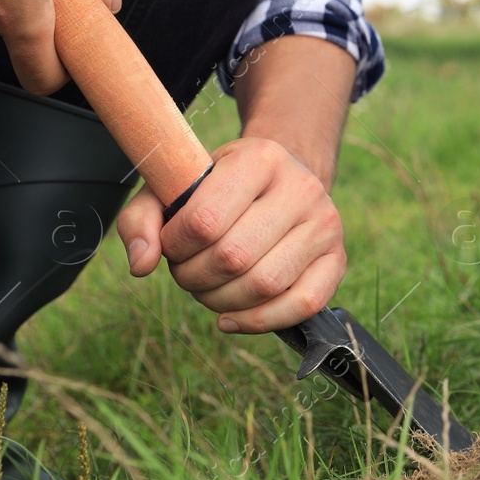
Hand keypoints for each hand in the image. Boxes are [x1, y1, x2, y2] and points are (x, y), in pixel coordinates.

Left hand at [117, 137, 346, 333]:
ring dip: (220, 301)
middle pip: (233, 258)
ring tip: (208, 288)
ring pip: (265, 285)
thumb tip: (142, 265)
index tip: (172, 244)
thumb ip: (143, 219)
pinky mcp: (337, 258)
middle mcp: (302, 187)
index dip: (174, 246)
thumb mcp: (177, 186)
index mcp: (261, 158)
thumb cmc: (220, 188)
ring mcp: (325, 224)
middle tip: (188, 270)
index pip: (204, 221)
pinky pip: (302, 304)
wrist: (281, 180)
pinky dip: (259, 321)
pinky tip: (231, 317)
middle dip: (194, 277)